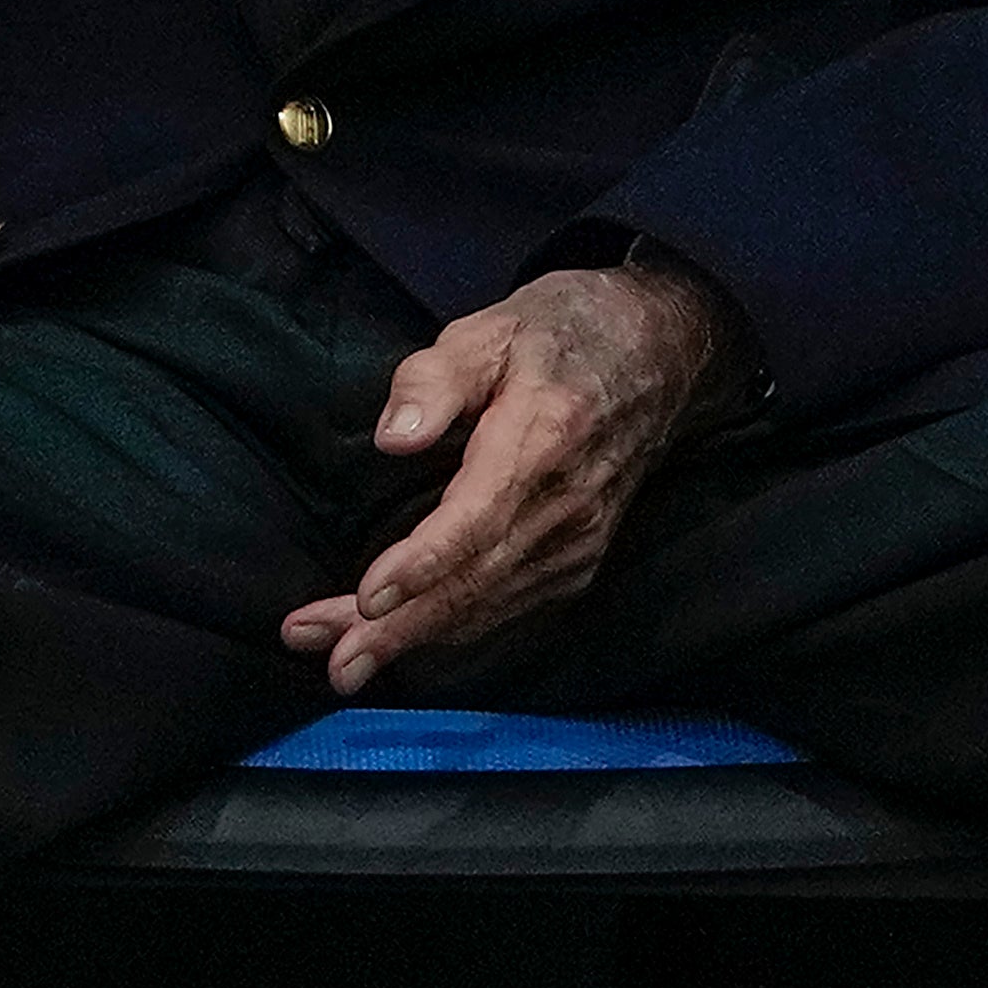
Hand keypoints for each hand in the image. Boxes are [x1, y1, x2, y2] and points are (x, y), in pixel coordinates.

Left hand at [276, 265, 731, 693]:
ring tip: (341, 659)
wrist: (658, 352)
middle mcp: (567, 505)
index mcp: (542, 440)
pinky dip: (456, 628)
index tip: (366, 598)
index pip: (477, 519)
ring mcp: (580, 539)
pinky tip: (407, 638)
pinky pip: (511, 605)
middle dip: (399, 627)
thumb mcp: (488, 328)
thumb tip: (394, 437)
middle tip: (330, 660)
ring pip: (489, 603)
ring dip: (415, 637)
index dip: (422, 565)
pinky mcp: (580, 557)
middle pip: (476, 580)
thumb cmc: (558, 332)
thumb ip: (434, 379)